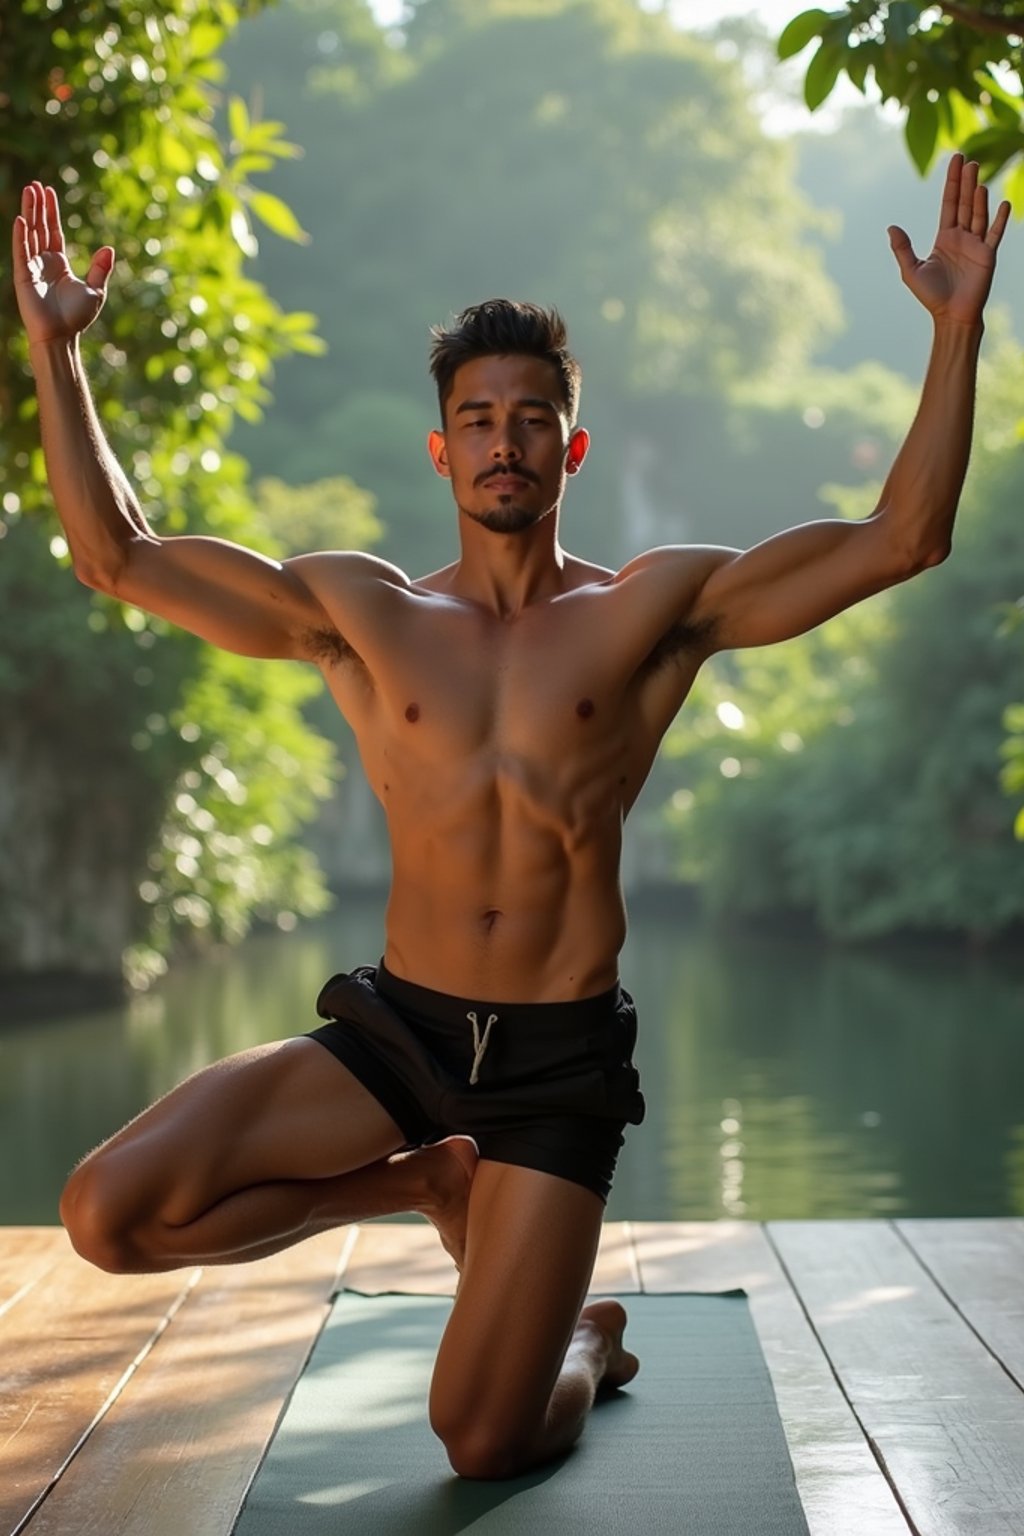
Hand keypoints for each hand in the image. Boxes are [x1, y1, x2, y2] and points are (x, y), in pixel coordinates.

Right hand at [13, 181, 114, 345]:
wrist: (62, 336)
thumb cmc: (77, 317)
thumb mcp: (95, 290)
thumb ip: (100, 269)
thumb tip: (108, 248)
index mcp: (59, 263)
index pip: (53, 231)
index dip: (51, 212)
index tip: (48, 191)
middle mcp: (44, 262)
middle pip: (40, 227)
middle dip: (38, 206)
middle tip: (35, 185)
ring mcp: (32, 267)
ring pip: (30, 234)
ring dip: (29, 213)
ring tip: (28, 192)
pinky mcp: (23, 276)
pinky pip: (21, 252)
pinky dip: (21, 236)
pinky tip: (21, 220)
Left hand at [888, 154, 1010, 326]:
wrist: (951, 315)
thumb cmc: (931, 296)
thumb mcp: (911, 271)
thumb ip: (902, 248)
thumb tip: (891, 227)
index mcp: (945, 237)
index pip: (949, 204)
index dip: (952, 182)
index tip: (956, 160)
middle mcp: (962, 237)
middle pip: (965, 204)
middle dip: (966, 182)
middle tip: (968, 160)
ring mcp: (976, 245)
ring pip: (978, 215)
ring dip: (978, 198)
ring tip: (977, 179)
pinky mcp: (987, 255)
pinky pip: (995, 234)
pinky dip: (999, 219)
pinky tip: (1003, 203)